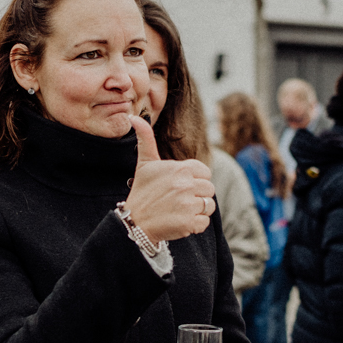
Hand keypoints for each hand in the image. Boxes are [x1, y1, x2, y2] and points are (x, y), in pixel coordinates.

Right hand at [123, 116, 214, 242]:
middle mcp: (186, 185)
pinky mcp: (189, 223)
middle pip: (209, 189)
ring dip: (197, 211)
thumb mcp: (144, 164)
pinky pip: (204, 223)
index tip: (180, 186)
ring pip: (209, 206)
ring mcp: (188, 204)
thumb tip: (134, 117)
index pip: (205, 173)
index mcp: (180, 169)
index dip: (195, 180)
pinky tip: (180, 222)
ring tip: (179, 211)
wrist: (134, 222)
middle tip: (178, 201)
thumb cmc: (141, 192)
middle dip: (197, 196)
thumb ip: (146, 139)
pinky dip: (194, 225)